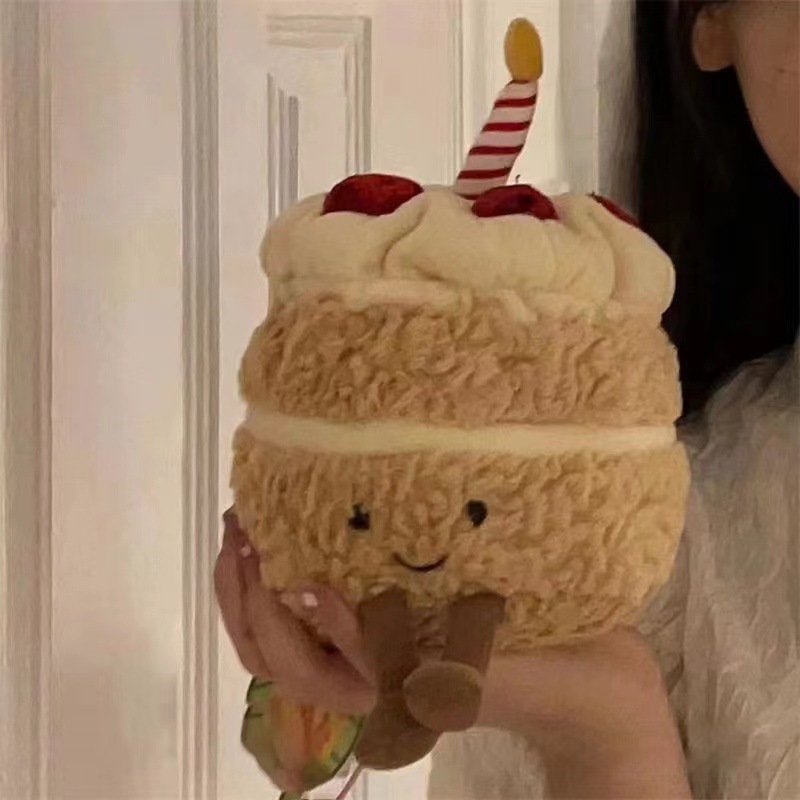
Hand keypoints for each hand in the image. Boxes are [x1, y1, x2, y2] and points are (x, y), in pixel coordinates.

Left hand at [215, 511, 688, 796]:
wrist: (587, 683)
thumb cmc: (539, 666)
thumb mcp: (468, 655)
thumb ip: (390, 640)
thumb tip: (306, 592)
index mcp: (379, 692)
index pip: (294, 663)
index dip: (265, 608)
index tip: (262, 543)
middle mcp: (366, 681)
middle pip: (272, 653)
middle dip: (243, 590)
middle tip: (239, 520)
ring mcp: (373, 658)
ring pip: (283, 638)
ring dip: (254, 585)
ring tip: (247, 523)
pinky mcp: (387, 630)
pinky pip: (314, 614)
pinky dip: (287, 578)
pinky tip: (290, 534)